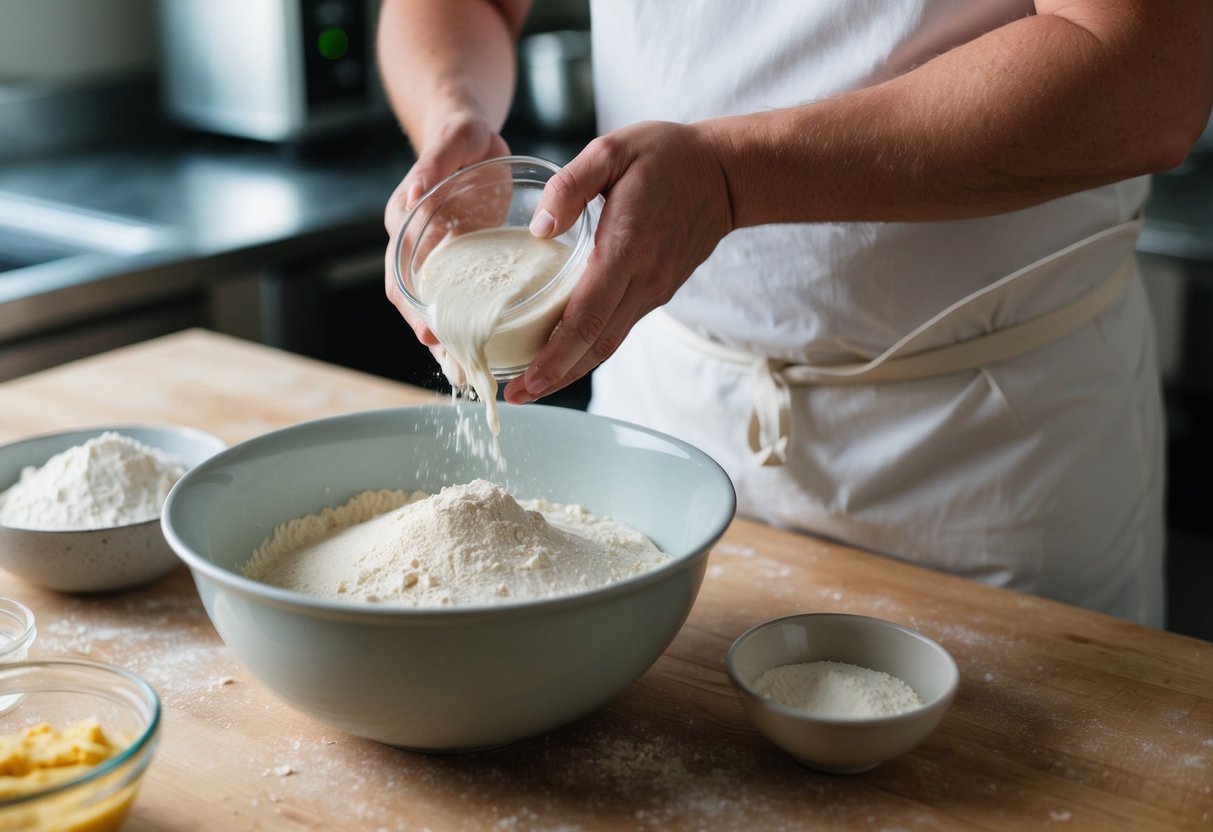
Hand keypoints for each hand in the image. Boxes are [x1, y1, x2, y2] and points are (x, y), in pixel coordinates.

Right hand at [383, 117, 510, 352]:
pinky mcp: (461, 263)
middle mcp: (416, 247)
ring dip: (451, 341)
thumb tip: (416, 193)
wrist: (467, 133)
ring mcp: (438, 258)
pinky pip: (462, 299)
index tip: (430, 334)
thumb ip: (436, 163)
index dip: (412, 309)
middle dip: (433, 338)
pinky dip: (471, 326)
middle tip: (457, 370)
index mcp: (405, 223)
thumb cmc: (461, 134)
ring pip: (438, 308)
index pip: (399, 276)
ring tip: (473, 375)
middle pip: (416, 305)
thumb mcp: (454, 139)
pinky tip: (489, 349)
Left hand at [503, 120, 733, 403]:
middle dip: (553, 377)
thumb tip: (539, 229)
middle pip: (594, 346)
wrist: (726, 174)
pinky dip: (588, 348)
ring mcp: (654, 291)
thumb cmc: (666, 156)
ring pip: (607, 344)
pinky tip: (563, 352)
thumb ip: (570, 185)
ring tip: (532, 385)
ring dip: (570, 369)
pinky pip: (618, 329)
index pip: (585, 318)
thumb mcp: (612, 150)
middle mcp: (643, 280)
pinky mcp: (658, 292)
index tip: (522, 380)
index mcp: (627, 247)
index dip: (552, 357)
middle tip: (514, 396)